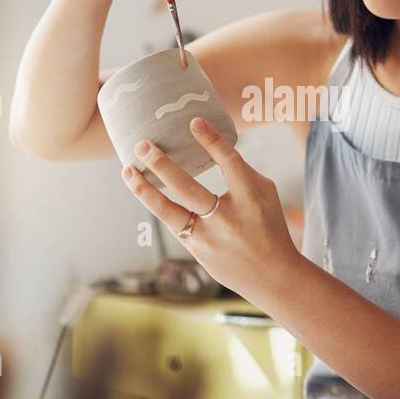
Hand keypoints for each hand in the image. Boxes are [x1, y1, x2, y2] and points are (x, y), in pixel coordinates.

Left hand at [119, 116, 304, 303]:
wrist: (272, 276)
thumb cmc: (269, 227)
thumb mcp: (266, 194)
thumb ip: (242, 170)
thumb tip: (213, 145)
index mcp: (250, 199)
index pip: (229, 163)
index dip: (212, 141)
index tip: (194, 122)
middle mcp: (226, 218)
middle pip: (188, 188)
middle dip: (162, 165)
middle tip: (143, 144)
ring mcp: (208, 238)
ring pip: (168, 212)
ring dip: (144, 189)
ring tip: (127, 169)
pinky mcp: (196, 251)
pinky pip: (174, 223)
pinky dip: (158, 205)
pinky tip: (145, 189)